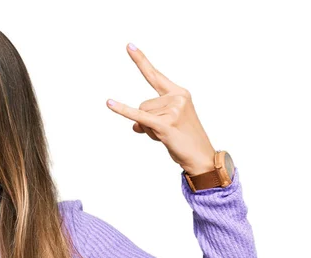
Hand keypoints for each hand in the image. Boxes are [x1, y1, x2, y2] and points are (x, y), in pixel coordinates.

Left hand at [106, 43, 215, 175]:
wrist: (201, 158)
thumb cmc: (184, 140)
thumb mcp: (167, 124)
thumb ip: (149, 118)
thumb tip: (135, 125)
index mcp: (179, 93)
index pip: (154, 75)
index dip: (140, 61)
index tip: (128, 46)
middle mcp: (177, 98)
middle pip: (143, 104)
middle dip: (148, 121)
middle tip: (167, 132)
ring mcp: (173, 110)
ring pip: (142, 115)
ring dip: (149, 130)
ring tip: (167, 136)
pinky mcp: (166, 124)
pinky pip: (139, 116)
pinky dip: (122, 110)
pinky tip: (108, 103)